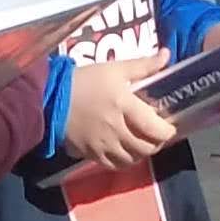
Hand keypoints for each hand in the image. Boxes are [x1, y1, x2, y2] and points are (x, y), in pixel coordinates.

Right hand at [62, 53, 181, 169]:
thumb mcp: (114, 68)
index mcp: (124, 106)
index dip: (167, 131)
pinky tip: (125, 152)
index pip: (155, 128)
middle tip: (157, 134)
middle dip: (157, 143)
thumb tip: (166, 55)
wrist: (51, 97)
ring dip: (142, 153)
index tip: (169, 126)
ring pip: (132, 159)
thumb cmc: (84, 81)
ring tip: (142, 143)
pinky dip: (124, 161)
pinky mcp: (91, 154)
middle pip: (146, 147)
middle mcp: (116, 129)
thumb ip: (143, 65)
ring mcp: (103, 145)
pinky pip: (114, 165)